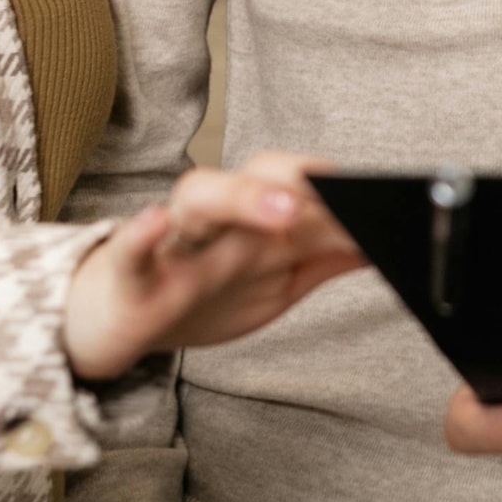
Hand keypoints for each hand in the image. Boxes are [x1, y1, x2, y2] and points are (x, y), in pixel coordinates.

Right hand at [64, 153, 362, 381]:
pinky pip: (131, 251)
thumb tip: (387, 240)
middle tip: (337, 193)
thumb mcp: (272, 281)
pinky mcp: (130, 277)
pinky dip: (142, 235)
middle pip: (253, 177)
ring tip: (284, 211)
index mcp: (252, 221)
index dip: (337, 186)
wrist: (115, 324)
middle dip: (297, 180)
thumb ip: (324, 257)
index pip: (296, 182)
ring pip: (199, 199)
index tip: (381, 195)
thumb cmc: (196, 293)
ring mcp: (173, 244)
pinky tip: (156, 224)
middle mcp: (216, 220)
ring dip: (242, 198)